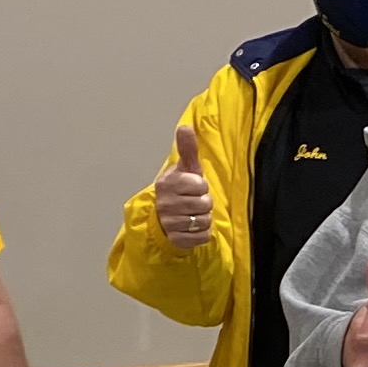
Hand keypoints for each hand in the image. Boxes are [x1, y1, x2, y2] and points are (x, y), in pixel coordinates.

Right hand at [153, 124, 212, 249]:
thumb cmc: (180, 190)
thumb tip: (185, 126)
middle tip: (194, 202)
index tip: (193, 188)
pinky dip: (202, 233)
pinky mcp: (176, 240)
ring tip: (193, 214)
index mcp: (167, 184)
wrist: (163, 217)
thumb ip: (187, 149)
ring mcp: (169, 223)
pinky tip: (192, 227)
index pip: (200, 185)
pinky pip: (202, 236)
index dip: (201, 187)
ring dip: (204, 218)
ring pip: (204, 220)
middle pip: (204, 204)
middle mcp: (165, 203)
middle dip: (204, 203)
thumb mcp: (185, 169)